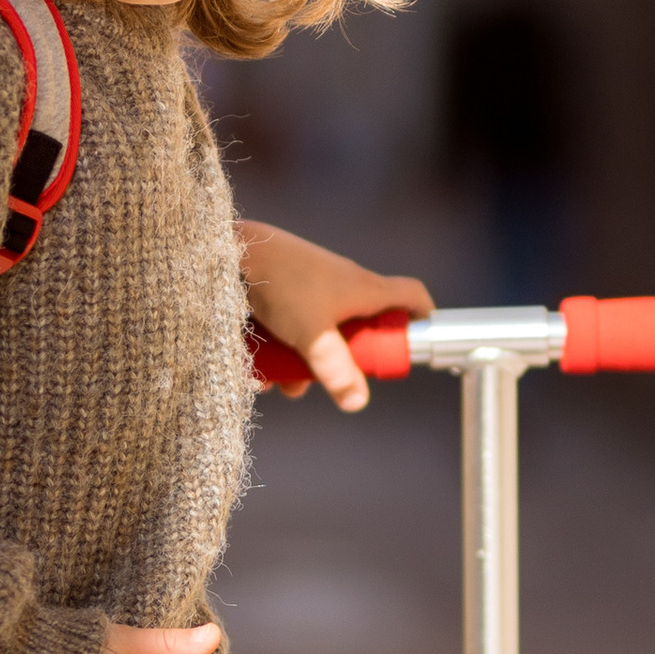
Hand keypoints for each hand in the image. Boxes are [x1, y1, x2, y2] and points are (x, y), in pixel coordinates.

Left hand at [236, 220, 432, 410]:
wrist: (231, 250)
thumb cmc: (280, 285)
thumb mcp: (313, 335)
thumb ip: (336, 371)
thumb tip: (358, 402)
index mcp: (365, 289)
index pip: (412, 296)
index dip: (423, 319)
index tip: (419, 343)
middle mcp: (345, 285)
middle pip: (367, 327)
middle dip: (350, 361)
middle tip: (337, 379)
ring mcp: (317, 287)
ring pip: (326, 333)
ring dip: (310, 364)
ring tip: (285, 384)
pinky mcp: (290, 291)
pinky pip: (298, 327)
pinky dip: (286, 350)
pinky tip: (261, 372)